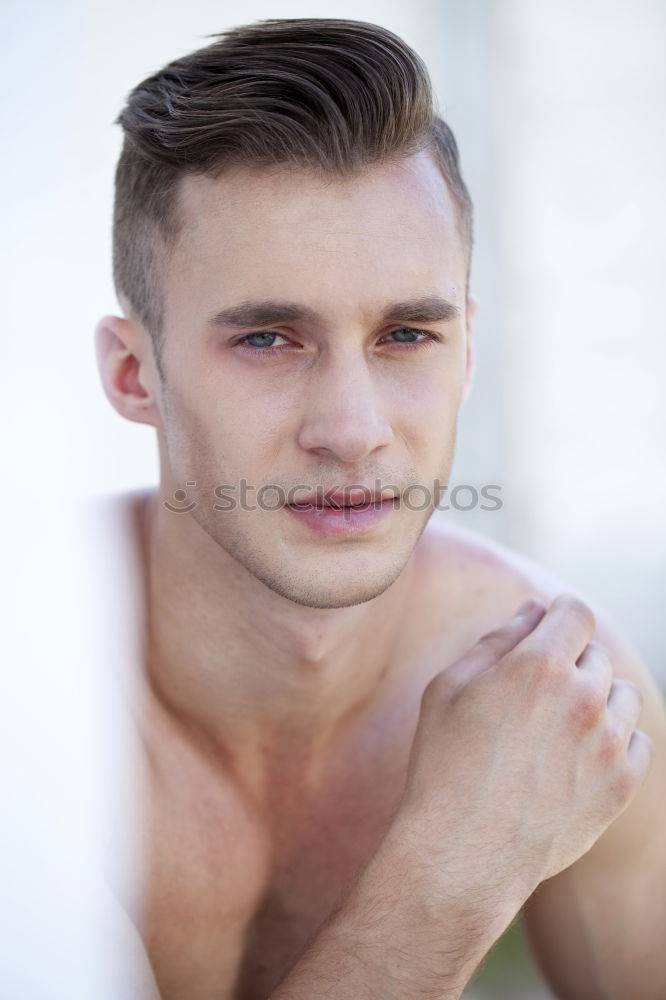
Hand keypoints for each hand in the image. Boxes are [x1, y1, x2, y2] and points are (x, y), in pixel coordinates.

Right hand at [390, 595, 654, 907]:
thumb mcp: (449, 689)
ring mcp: (608, 743)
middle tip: (534, 694)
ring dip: (598, 698)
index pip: (577, 613)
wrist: (464, 851)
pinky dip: (616, 740)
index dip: (561, 616)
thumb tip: (533, 611)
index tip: (548, 630)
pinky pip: (639, 742)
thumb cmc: (445, 763)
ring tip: (559, 725)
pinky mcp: (621, 784)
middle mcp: (583, 697)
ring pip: (623, 695)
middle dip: (569, 662)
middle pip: (597, 654)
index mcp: (539, 665)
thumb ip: (496, 641)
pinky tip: (581, 754)